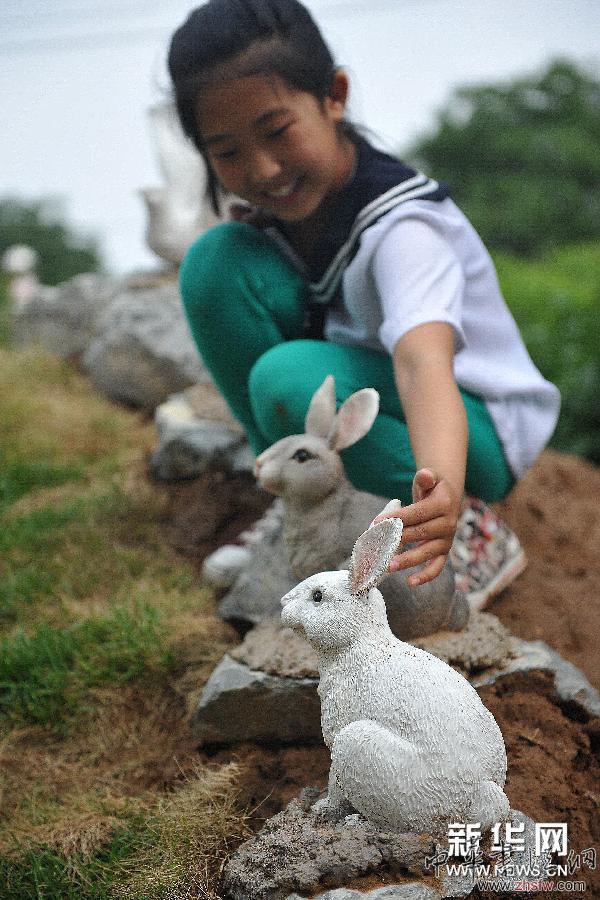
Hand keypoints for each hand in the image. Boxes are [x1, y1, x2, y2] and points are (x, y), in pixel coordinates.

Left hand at [374, 468, 460, 586]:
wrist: (447, 498)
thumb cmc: (432, 488)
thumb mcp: (430, 478)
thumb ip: (426, 477)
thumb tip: (424, 475)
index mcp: (444, 505)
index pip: (417, 513)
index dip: (398, 518)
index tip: (378, 522)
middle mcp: (448, 524)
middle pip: (421, 533)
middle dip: (399, 540)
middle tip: (380, 547)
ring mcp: (447, 540)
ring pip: (427, 552)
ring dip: (408, 560)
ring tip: (389, 566)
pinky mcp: (444, 551)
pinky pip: (437, 566)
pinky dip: (426, 576)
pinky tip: (411, 582)